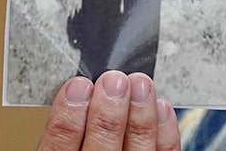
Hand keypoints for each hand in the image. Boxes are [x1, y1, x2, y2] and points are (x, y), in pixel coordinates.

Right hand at [37, 71, 180, 150]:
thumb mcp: (62, 149)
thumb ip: (67, 131)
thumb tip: (77, 91)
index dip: (67, 118)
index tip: (77, 87)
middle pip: (101, 150)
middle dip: (108, 114)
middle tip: (113, 81)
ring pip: (138, 150)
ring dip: (140, 115)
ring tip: (140, 84)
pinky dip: (164, 132)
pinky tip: (161, 107)